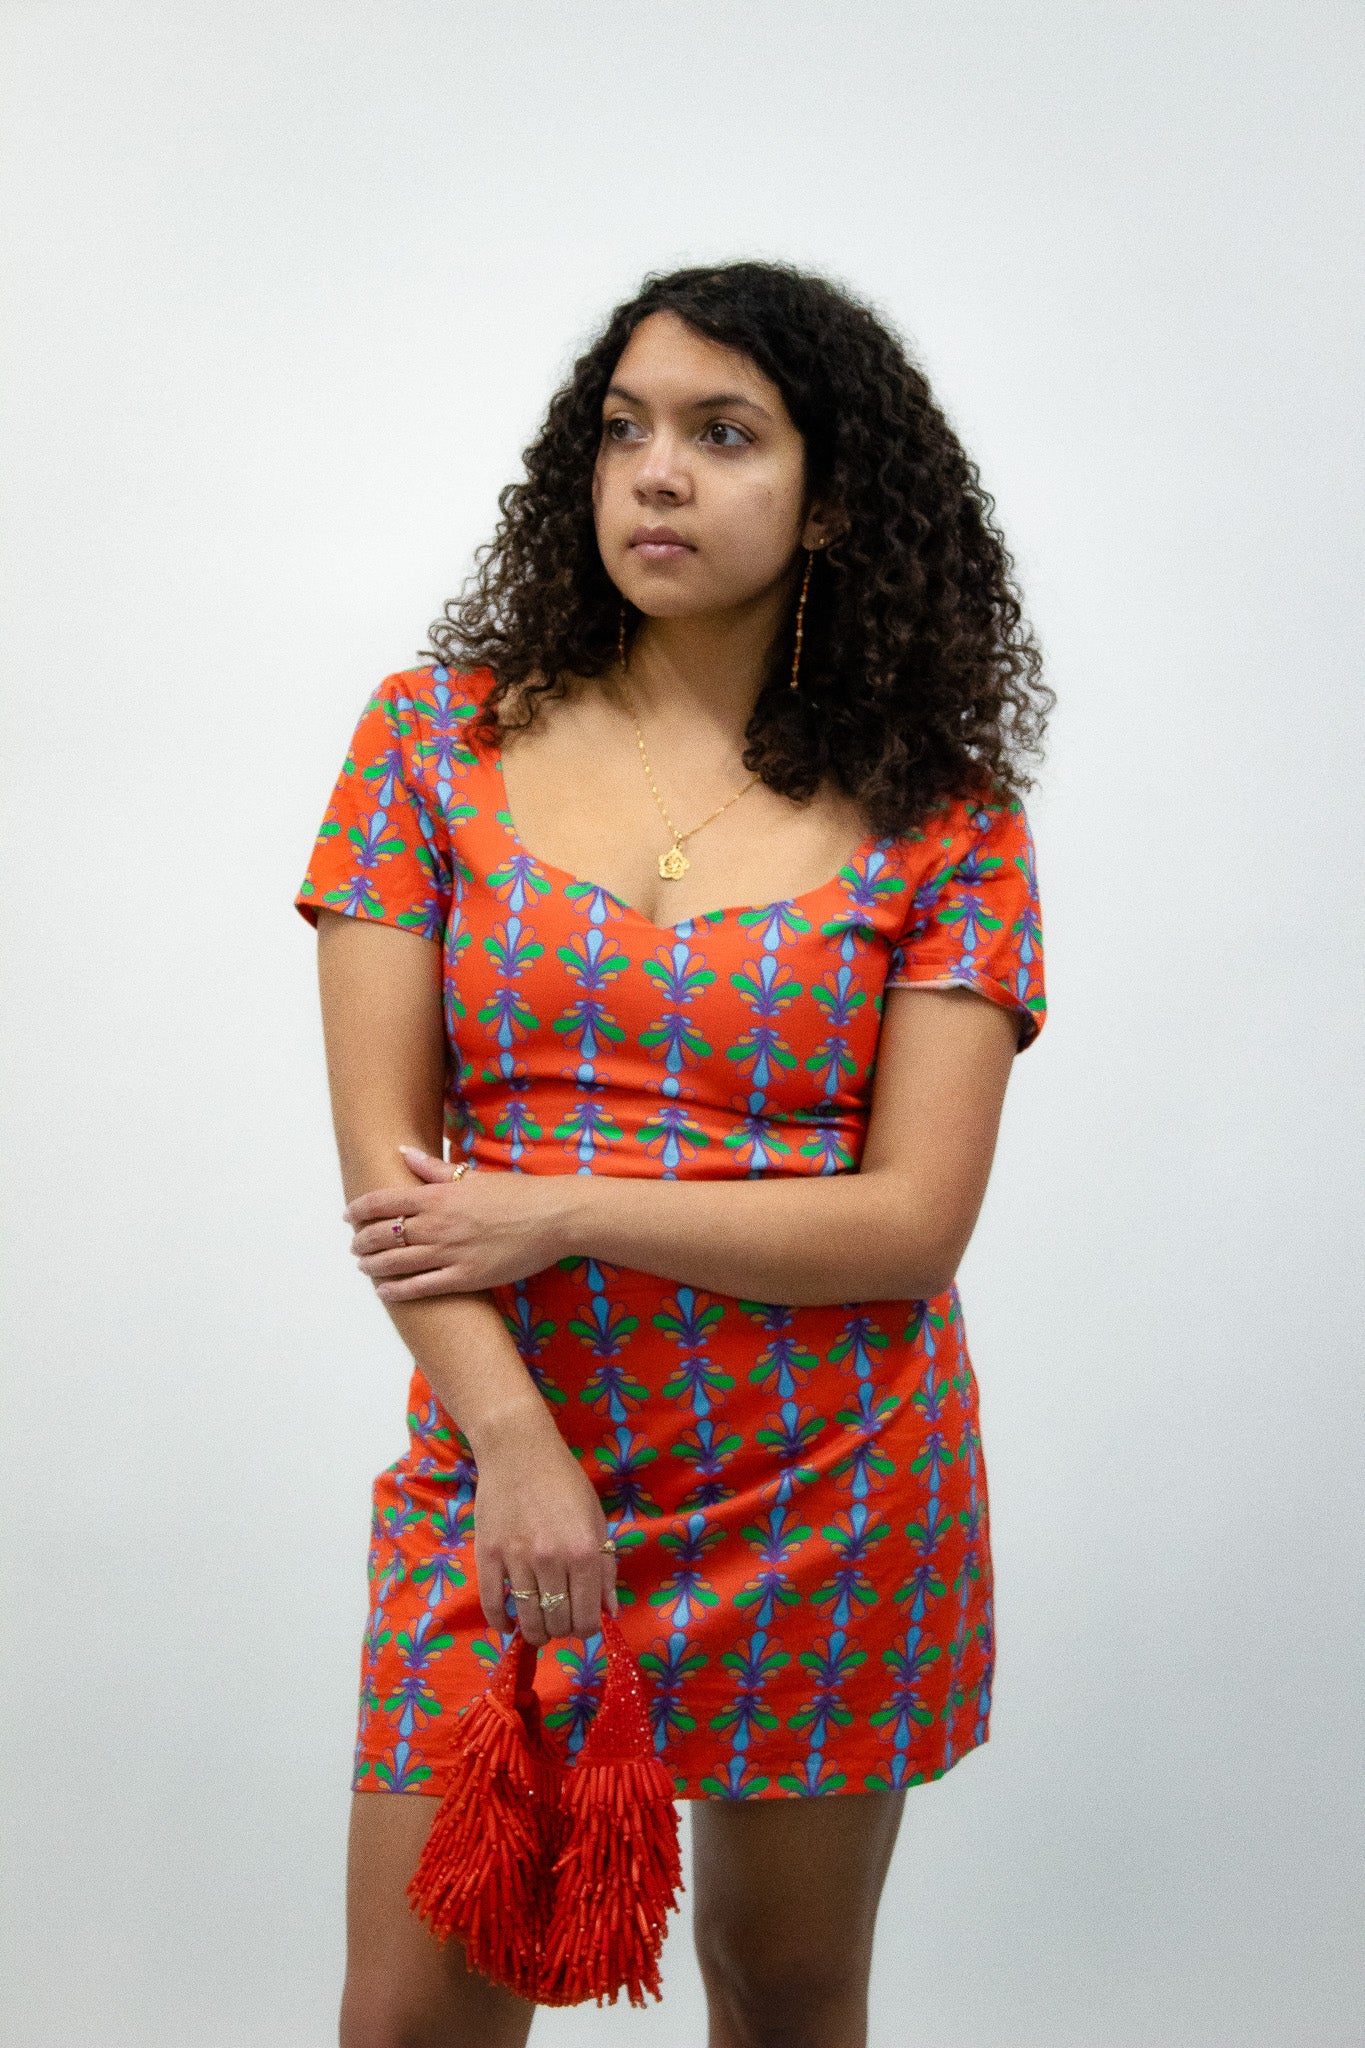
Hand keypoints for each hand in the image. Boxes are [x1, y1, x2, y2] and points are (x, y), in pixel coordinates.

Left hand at [344, 1149, 575, 1301]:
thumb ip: (434, 1169)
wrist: (552, 1219)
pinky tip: (384, 1291)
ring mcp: (450, 1253)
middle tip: (354, 1244)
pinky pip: (421, 1287)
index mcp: (439, 1195)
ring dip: (373, 1264)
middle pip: (384, 1234)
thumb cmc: (516, 1194)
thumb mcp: (473, 1175)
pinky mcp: (465, 1279)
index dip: (360, 1209)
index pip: (384, 1201)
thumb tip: (403, 1152)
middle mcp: (439, 1224)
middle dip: (362, 1240)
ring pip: (397, 1262)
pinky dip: (397, 1291)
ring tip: (363, 1265)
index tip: (348, 1215)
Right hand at [471, 1406, 619, 1645]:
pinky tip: (508, 1624)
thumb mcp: (596, 1520)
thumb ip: (606, 1568)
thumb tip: (610, 1612)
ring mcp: (516, 1559)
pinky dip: (501, 1622)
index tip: (582, 1625)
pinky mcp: (487, 1555)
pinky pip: (492, 1604)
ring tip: (538, 1629)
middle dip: (562, 1631)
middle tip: (560, 1622)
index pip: (587, 1617)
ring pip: (528, 1619)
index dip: (586, 1630)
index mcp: (584, 1552)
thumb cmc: (564, 1483)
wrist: (518, 1451)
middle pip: (558, 1622)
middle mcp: (552, 1560)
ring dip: (535, 1633)